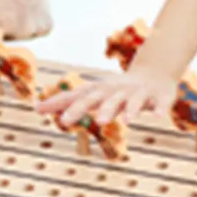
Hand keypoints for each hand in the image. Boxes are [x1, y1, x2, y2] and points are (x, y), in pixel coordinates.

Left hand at [36, 64, 177, 127]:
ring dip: (120, 109)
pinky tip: (158, 117)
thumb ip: (68, 102)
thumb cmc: (118, 89)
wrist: (155, 73)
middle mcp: (116, 90)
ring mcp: (138, 92)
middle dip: (81, 108)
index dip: (59, 103)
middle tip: (65, 122)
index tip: (38, 109)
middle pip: (97, 98)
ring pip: (128, 101)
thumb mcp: (94, 94)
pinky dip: (159, 108)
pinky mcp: (159, 96)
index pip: (76, 95)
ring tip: (113, 122)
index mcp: (101, 90)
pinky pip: (160, 103)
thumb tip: (36, 107)